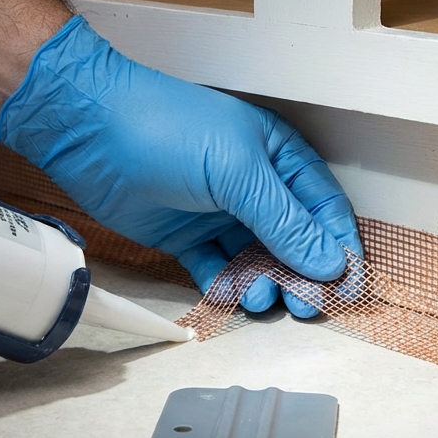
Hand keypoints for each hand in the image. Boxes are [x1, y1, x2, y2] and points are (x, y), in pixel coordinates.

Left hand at [0, 16, 362, 316]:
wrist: (91, 131)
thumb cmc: (169, 130)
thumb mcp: (238, 172)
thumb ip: (285, 222)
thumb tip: (330, 263)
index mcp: (278, 156)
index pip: (323, 207)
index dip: (338, 245)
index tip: (346, 284)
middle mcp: (254, 185)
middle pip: (294, 239)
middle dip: (304, 274)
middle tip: (306, 306)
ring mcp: (219, 212)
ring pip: (256, 259)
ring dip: (265, 283)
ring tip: (261, 298)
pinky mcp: (186, 236)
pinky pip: (217, 269)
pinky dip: (228, 286)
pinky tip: (234, 297)